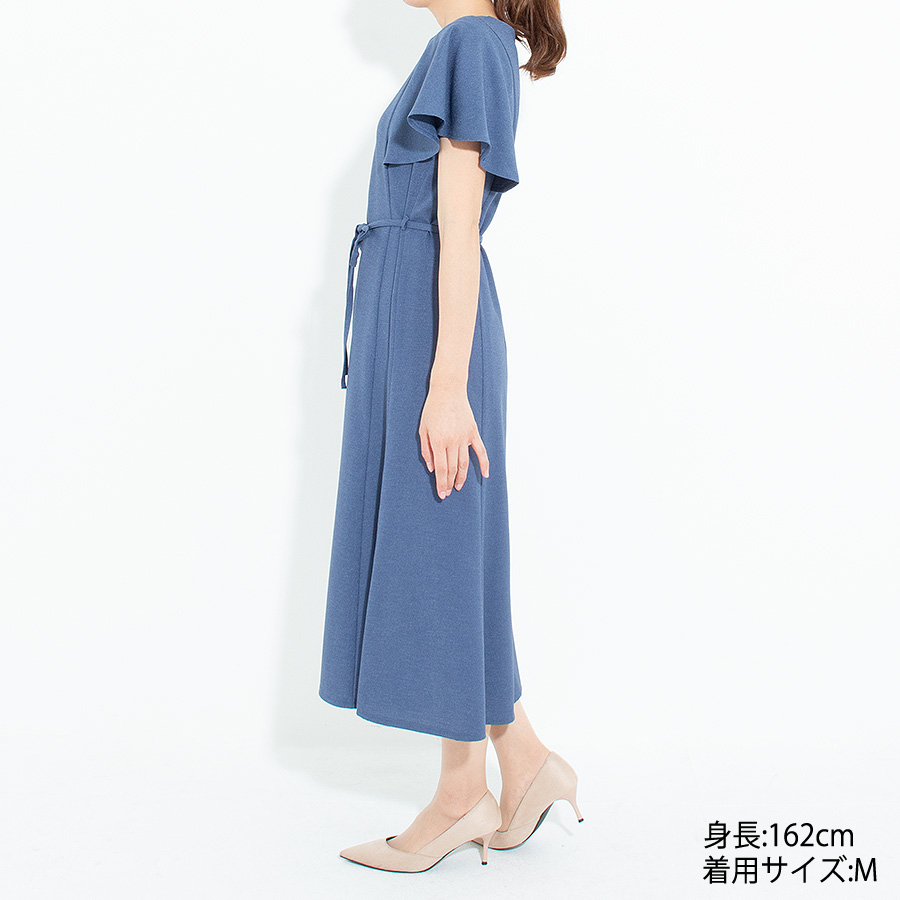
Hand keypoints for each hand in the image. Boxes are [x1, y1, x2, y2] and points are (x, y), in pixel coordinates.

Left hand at [418, 382, 488, 498]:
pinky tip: (485, 475)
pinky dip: (484, 464)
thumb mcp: (422, 429)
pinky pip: (481, 451)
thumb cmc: (432, 409)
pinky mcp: (473, 432)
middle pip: (453, 469)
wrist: (448, 390)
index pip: (441, 469)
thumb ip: (426, 450)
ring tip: (458, 487)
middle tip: (447, 493)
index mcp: (438, 441)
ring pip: (465, 463)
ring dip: (462, 477)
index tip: (442, 494)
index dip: (441, 483)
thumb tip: (432, 468)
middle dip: (450, 483)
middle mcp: (453, 441)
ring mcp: (465, 437)